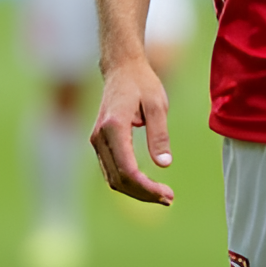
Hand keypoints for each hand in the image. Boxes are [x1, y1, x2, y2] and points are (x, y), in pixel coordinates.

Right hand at [90, 58, 174, 204]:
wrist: (121, 68)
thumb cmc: (142, 83)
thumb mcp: (157, 104)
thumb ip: (159, 134)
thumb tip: (164, 165)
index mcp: (113, 127)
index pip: (127, 169)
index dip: (147, 187)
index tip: (168, 194)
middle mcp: (99, 138)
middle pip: (118, 179)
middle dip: (143, 194)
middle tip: (169, 198)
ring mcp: (96, 141)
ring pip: (113, 179)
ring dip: (135, 191)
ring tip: (161, 195)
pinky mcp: (99, 143)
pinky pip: (111, 170)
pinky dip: (128, 181)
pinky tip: (146, 184)